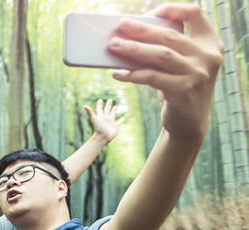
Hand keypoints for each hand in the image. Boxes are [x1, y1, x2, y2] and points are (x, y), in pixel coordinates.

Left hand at [84, 98, 124, 143]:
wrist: (102, 137)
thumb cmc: (98, 128)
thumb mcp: (94, 119)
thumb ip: (90, 112)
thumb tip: (84, 106)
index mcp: (100, 116)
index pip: (99, 109)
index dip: (99, 104)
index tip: (100, 99)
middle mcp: (105, 118)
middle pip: (107, 110)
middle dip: (108, 105)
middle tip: (110, 99)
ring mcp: (110, 122)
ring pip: (112, 115)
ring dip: (114, 111)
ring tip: (115, 107)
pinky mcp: (115, 126)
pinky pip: (119, 122)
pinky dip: (121, 120)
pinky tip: (124, 118)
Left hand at [110, 3, 222, 142]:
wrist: (190, 122)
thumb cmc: (179, 87)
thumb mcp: (180, 64)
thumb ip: (168, 48)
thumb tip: (130, 34)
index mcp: (210, 43)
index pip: (194, 14)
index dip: (172, 9)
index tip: (150, 12)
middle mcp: (208, 56)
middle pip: (170, 35)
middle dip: (141, 29)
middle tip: (120, 25)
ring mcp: (198, 74)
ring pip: (160, 54)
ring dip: (133, 49)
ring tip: (113, 45)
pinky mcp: (184, 91)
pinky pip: (152, 77)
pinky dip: (132, 74)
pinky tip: (117, 73)